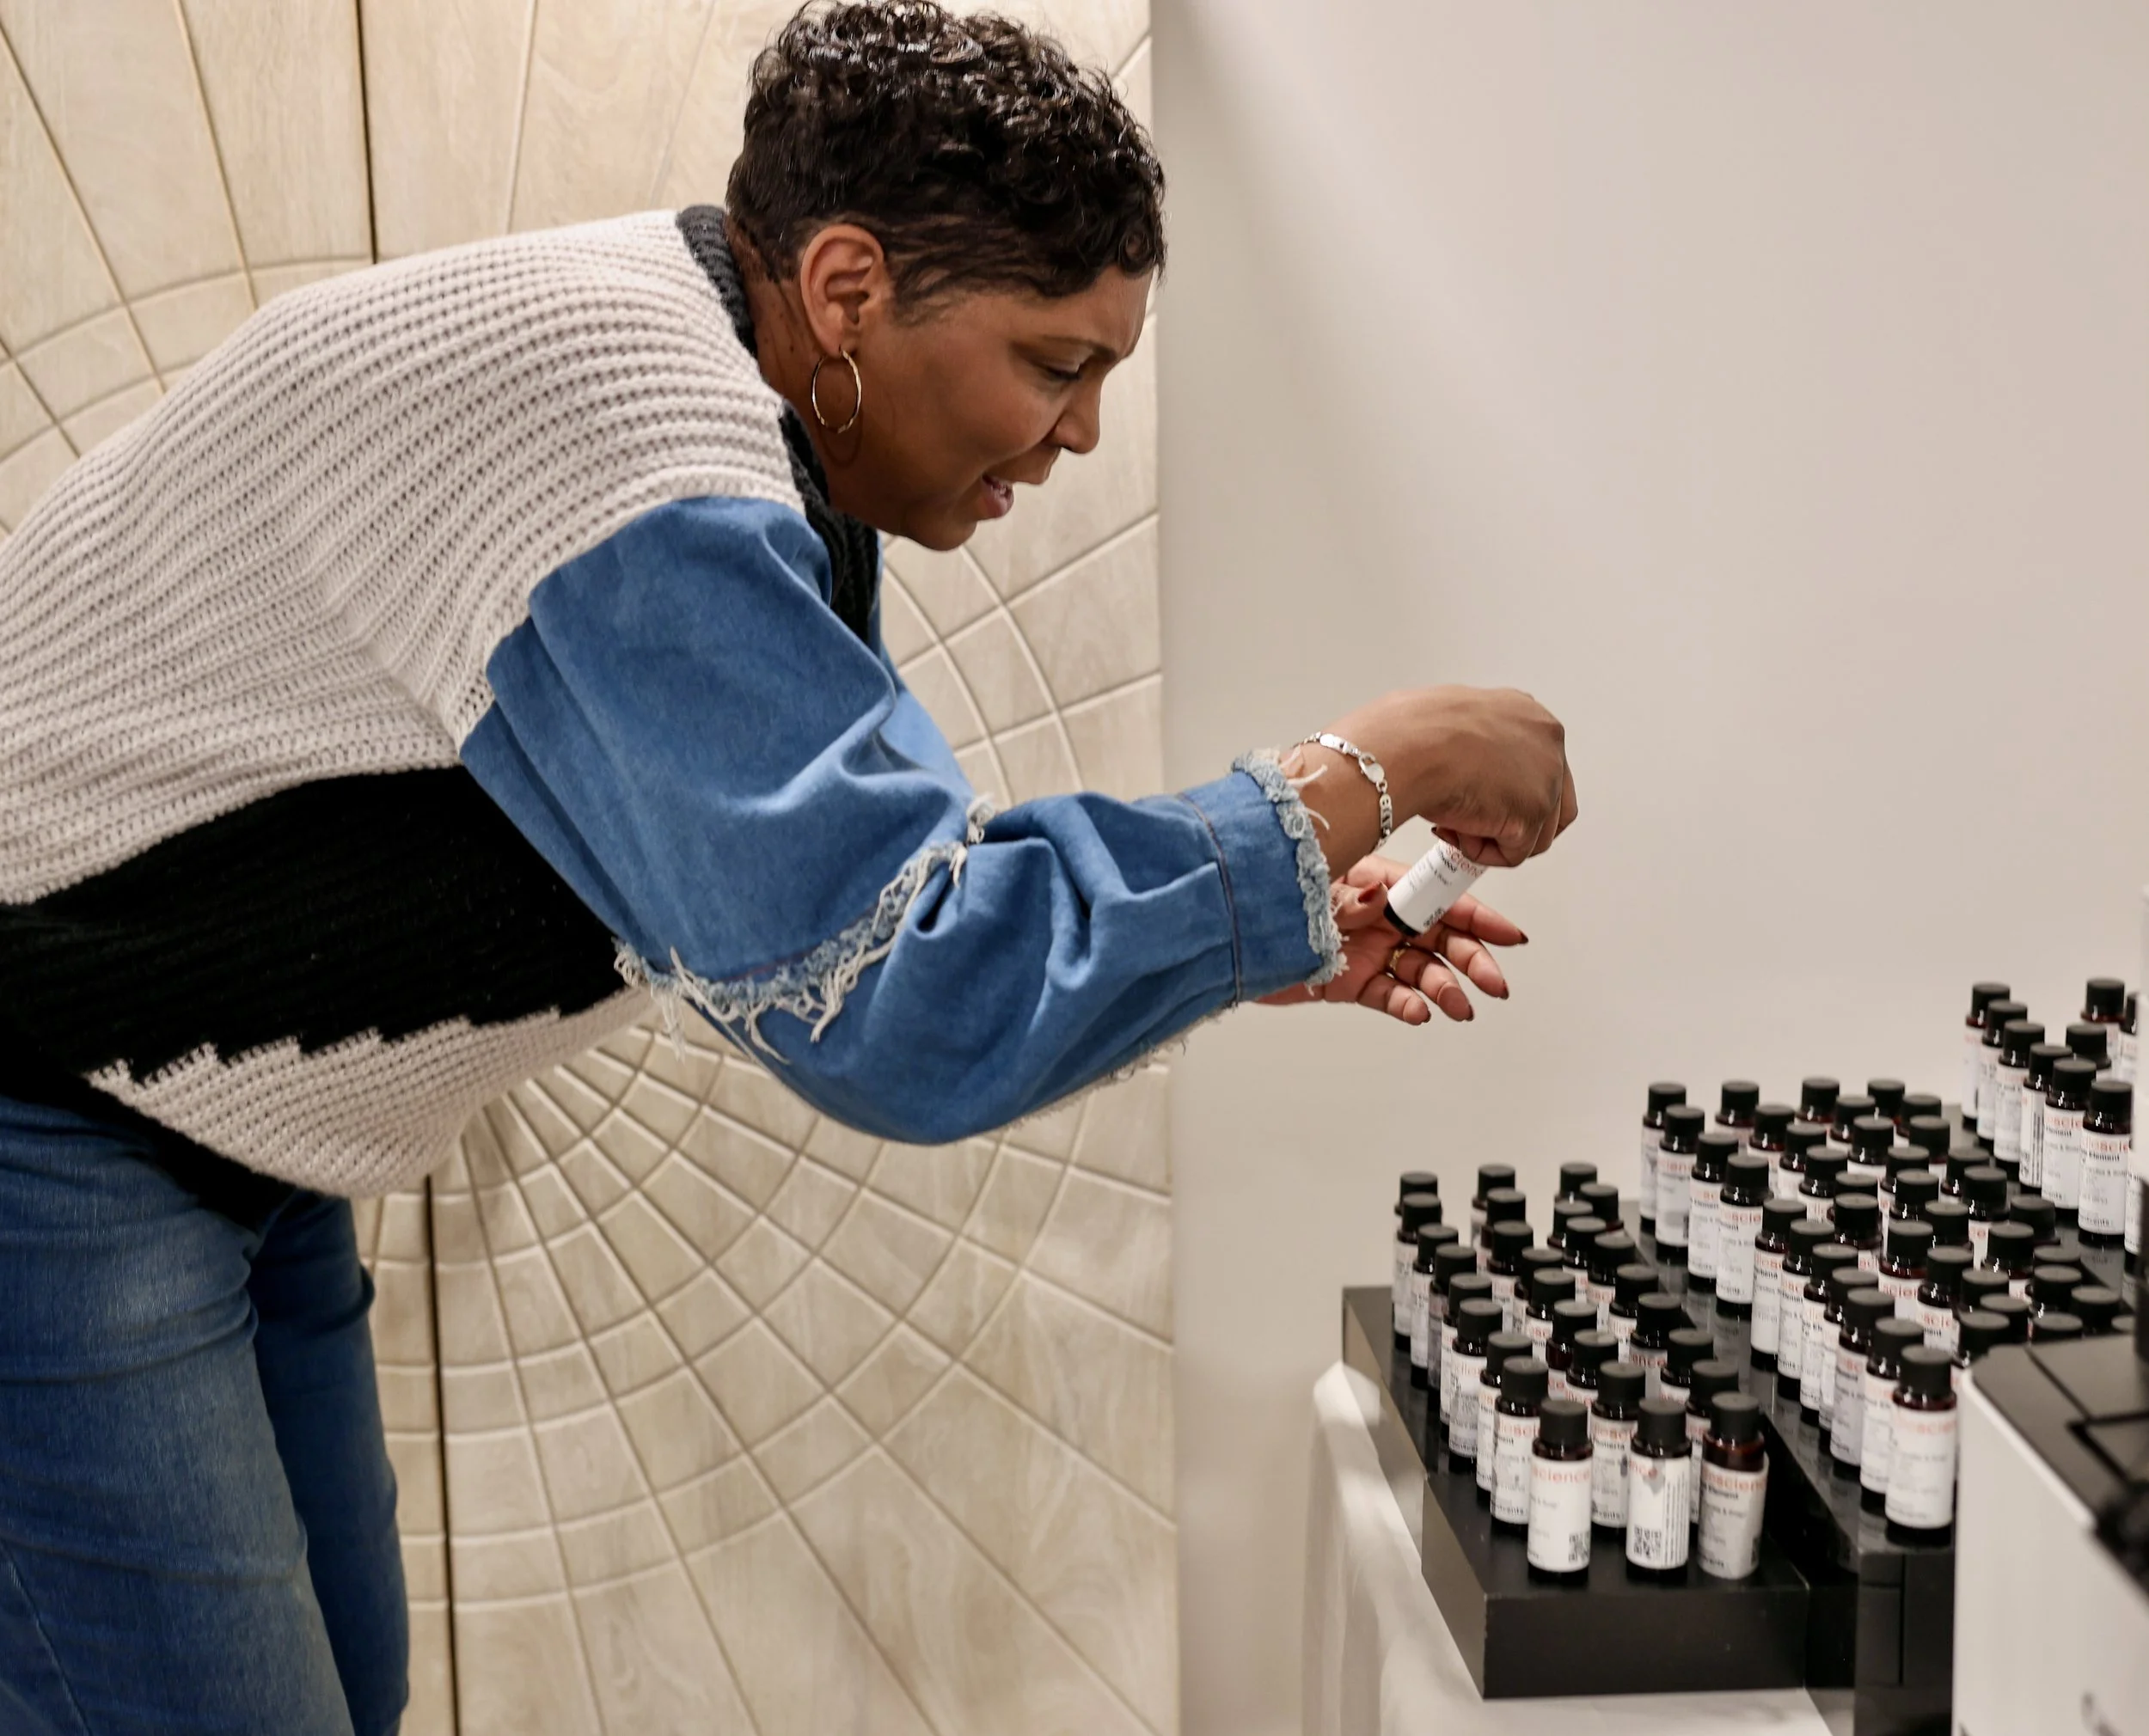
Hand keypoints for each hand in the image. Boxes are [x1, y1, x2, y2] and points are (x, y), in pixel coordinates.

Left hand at [1259, 854, 1525, 1025]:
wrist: (1231, 932)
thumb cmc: (1273, 893)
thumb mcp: (1313, 886)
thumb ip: (1348, 898)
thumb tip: (1377, 899)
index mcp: (1380, 883)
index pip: (1441, 898)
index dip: (1479, 917)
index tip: (1510, 936)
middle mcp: (1381, 918)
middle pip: (1442, 938)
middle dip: (1473, 961)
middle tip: (1496, 984)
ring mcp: (1369, 950)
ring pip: (1421, 971)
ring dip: (1444, 990)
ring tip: (1458, 1007)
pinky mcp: (1351, 982)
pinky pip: (1388, 995)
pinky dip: (1405, 1005)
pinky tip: (1419, 1013)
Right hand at [1296, 688, 1576, 873]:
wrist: (1410, 745)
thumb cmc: (1414, 732)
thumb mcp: (1456, 723)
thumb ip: (1478, 744)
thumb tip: (1469, 764)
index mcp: (1529, 715)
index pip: (1544, 767)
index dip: (1511, 794)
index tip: (1484, 802)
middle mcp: (1548, 743)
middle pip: (1551, 804)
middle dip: (1511, 822)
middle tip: (1473, 823)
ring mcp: (1547, 779)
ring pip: (1535, 833)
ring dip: (1494, 838)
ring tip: (1456, 824)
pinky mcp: (1534, 814)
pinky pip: (1514, 853)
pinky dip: (1484, 852)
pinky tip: (1457, 832)